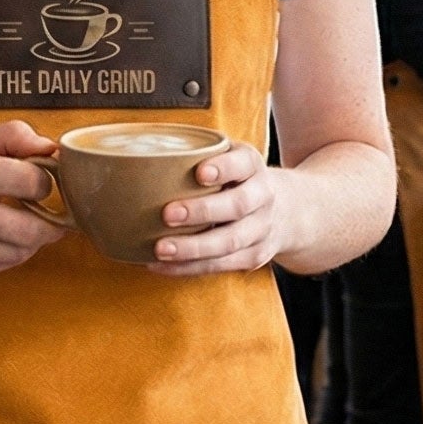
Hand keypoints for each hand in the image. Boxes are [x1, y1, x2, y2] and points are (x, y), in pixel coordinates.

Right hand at [0, 121, 66, 278]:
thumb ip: (11, 136)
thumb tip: (50, 148)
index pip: (28, 182)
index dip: (45, 183)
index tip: (41, 184)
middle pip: (28, 229)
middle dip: (50, 225)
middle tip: (53, 217)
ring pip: (17, 252)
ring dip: (31, 241)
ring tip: (27, 226)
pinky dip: (11, 254)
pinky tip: (4, 239)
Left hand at [149, 141, 289, 276]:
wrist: (288, 211)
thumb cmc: (237, 180)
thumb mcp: (230, 158)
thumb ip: (197, 155)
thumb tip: (134, 157)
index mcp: (252, 166)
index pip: (243, 163)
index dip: (224, 168)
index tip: (199, 172)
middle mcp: (263, 197)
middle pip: (236, 206)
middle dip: (202, 211)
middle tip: (167, 214)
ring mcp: (261, 230)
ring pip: (229, 242)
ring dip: (192, 248)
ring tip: (160, 249)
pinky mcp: (253, 257)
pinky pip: (220, 265)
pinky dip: (188, 268)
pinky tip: (161, 265)